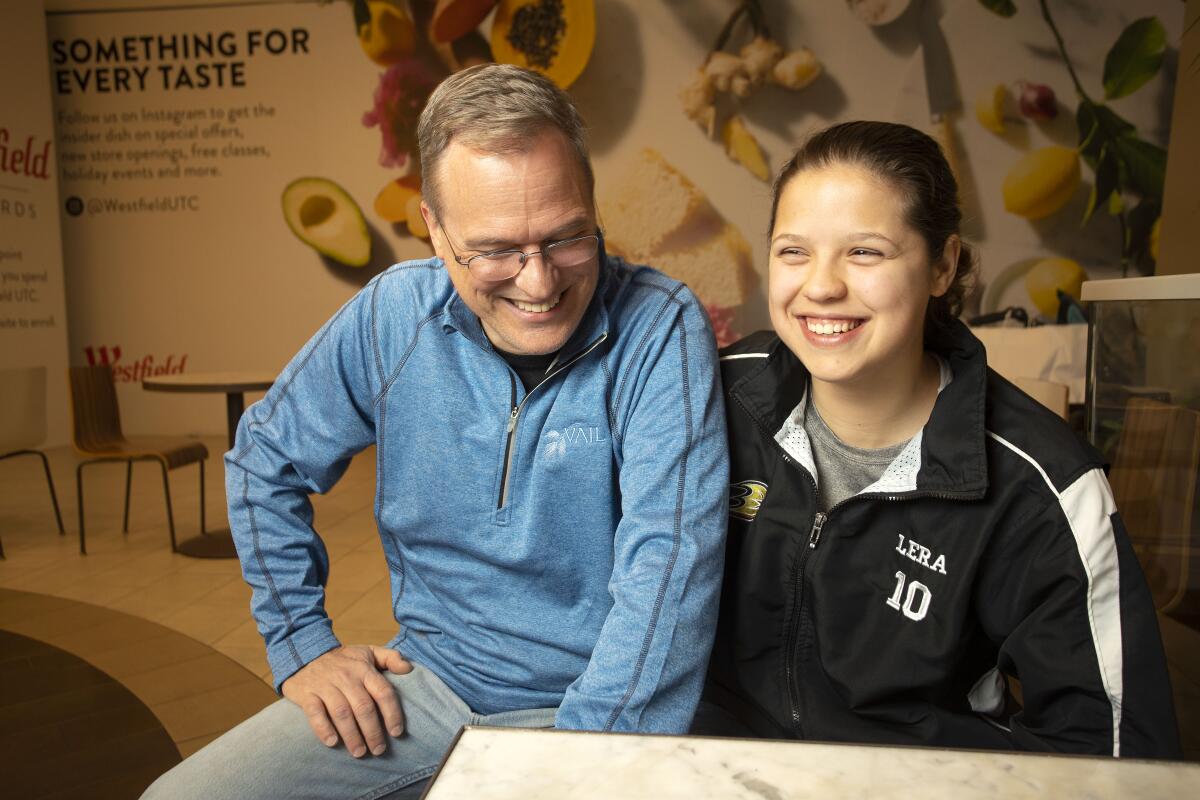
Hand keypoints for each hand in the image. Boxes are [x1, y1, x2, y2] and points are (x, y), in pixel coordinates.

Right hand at [281, 644, 412, 757]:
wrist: (305, 653)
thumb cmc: (343, 659)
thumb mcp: (368, 652)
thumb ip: (390, 658)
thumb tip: (408, 668)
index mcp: (364, 669)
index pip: (383, 692)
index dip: (392, 713)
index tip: (397, 732)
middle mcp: (346, 677)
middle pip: (363, 707)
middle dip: (373, 731)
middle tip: (379, 750)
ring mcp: (326, 685)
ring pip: (342, 713)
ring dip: (352, 735)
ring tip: (359, 752)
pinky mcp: (307, 694)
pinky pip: (315, 713)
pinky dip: (323, 728)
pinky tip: (332, 742)